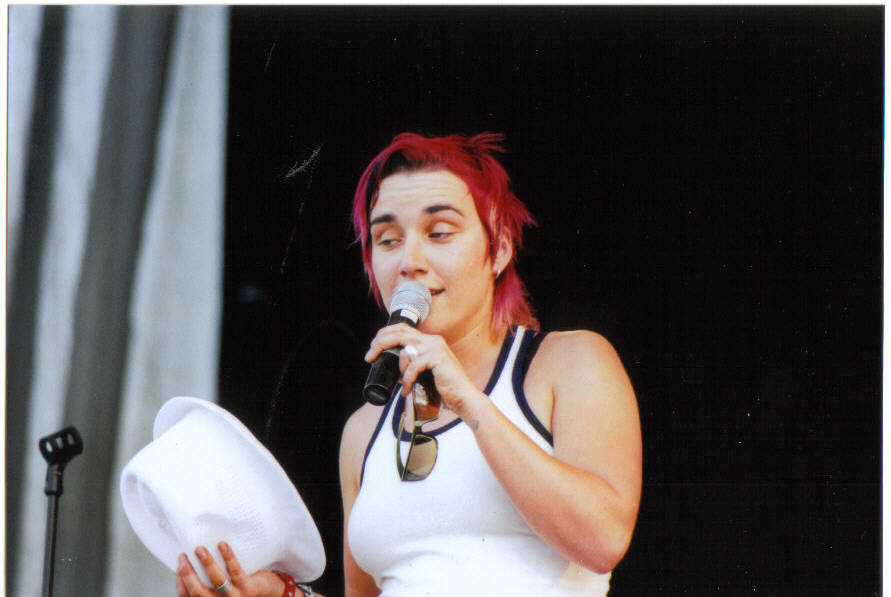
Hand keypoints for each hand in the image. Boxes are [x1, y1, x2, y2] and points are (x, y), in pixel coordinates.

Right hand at [175, 542, 283, 596]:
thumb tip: (192, 557)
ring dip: (207, 563)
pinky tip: (222, 545)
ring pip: (216, 581)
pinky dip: (228, 557)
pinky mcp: (248, 589)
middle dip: (188, 574)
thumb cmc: (240, 586)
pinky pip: (235, 571)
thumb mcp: (221, 587)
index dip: (180, 582)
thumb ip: (209, 580)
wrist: (269, 593)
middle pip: (198, 592)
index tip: (178, 565)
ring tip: (199, 548)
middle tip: (183, 557)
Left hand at [364, 324, 482, 417]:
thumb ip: (411, 365)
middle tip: (370, 355)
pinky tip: (407, 388)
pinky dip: (407, 378)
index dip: (385, 334)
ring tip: (399, 381)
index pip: (402, 329)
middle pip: (400, 332)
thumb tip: (395, 366)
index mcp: (429, 341)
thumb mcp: (424, 373)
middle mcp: (433, 340)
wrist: (464, 398)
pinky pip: (414, 365)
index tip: (373, 347)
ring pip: (405, 348)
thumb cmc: (445, 388)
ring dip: (397, 366)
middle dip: (381, 342)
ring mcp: (436, 347)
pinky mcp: (438, 358)